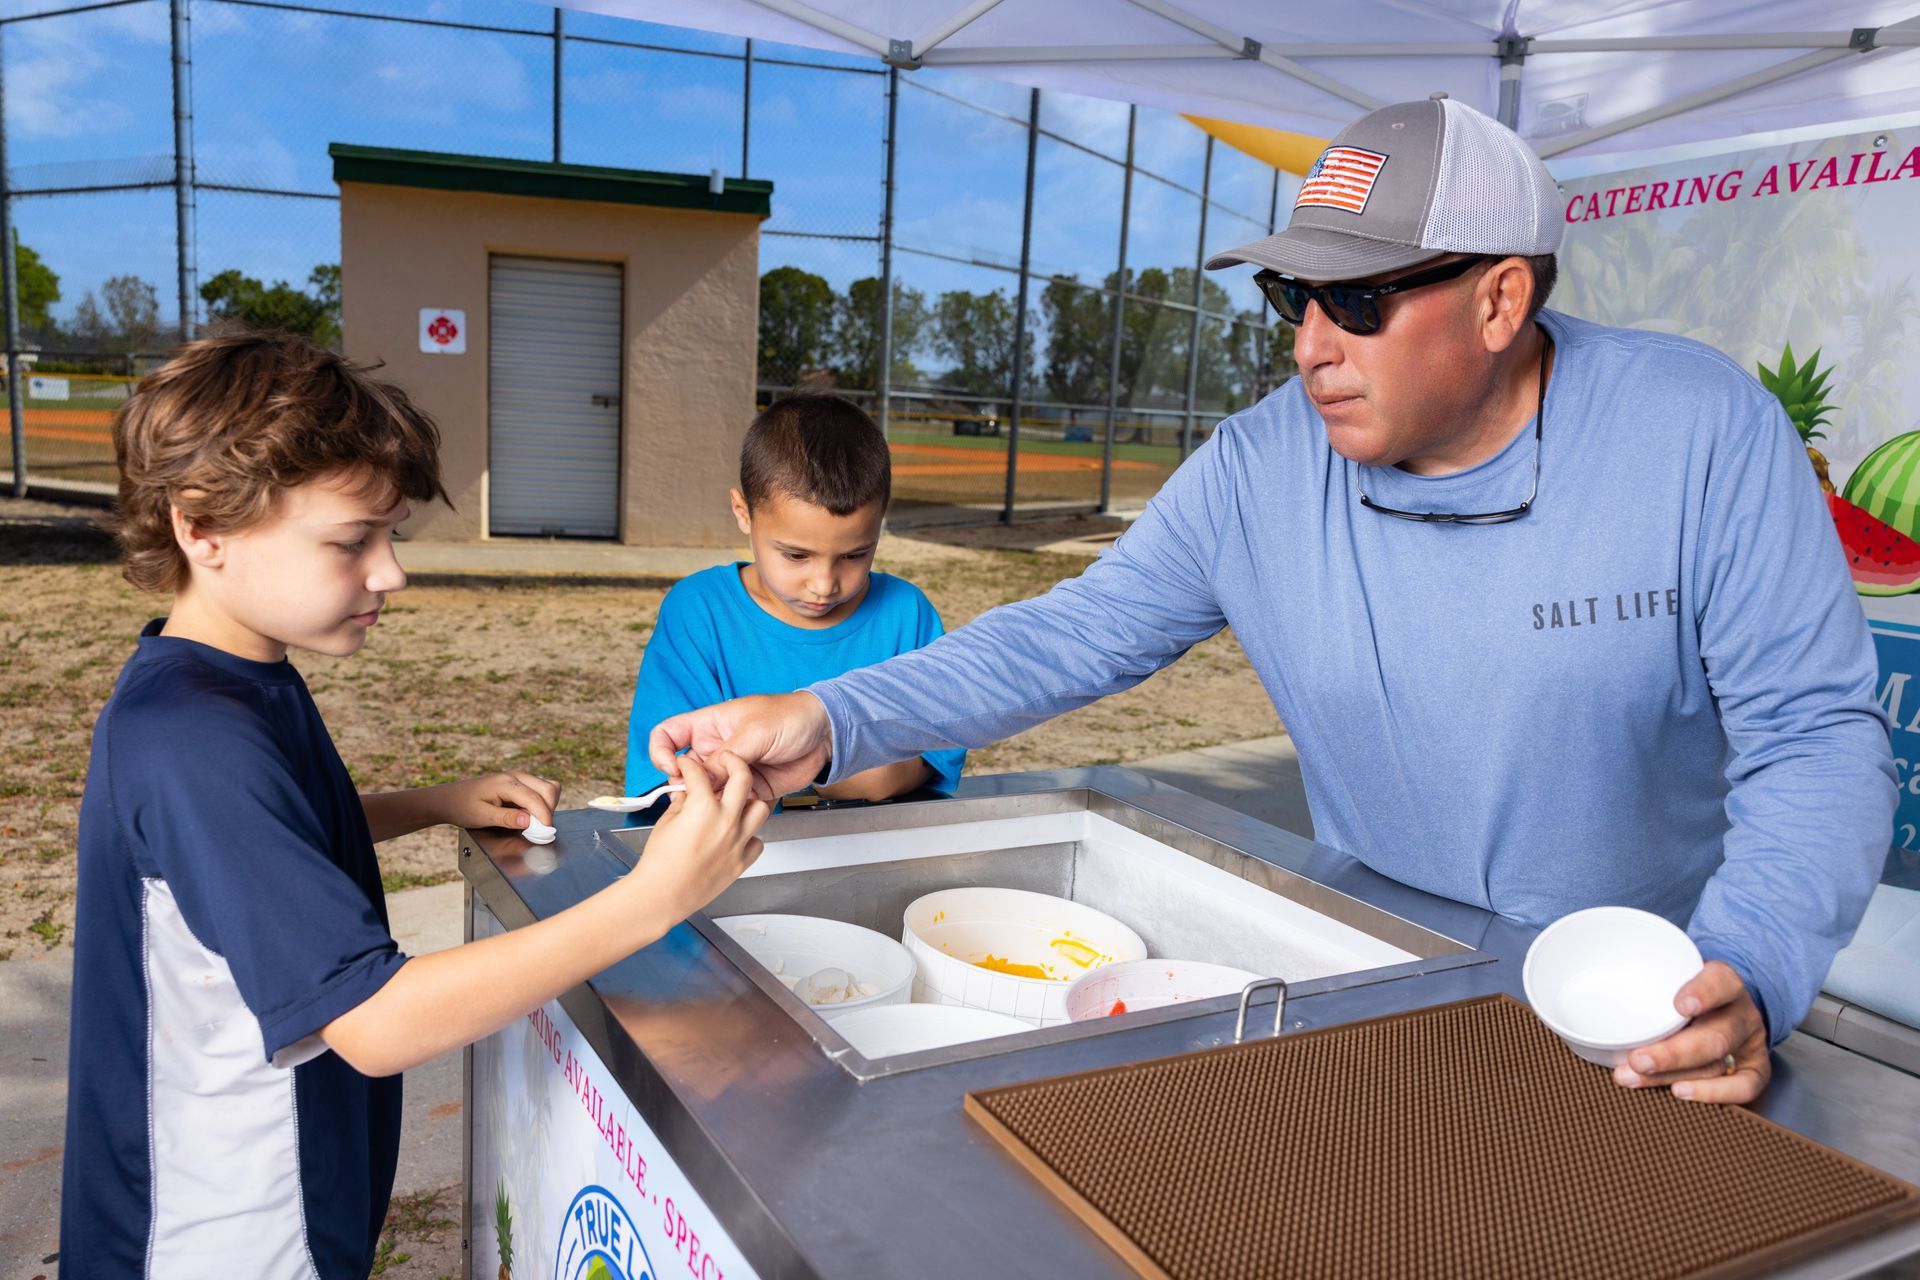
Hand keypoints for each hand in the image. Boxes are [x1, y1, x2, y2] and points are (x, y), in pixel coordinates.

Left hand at [436, 771, 560, 832]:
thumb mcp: (482, 816)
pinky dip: (542, 802)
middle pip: (548, 789)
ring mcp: (518, 777)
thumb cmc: (462, 807)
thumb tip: (529, 821)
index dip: (544, 816)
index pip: (535, 798)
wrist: (449, 799)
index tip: (545, 832)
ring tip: (535, 822)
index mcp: (506, 783)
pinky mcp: (519, 782)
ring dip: (547, 805)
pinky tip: (530, 814)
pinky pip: (540, 789)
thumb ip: (507, 818)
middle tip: (540, 828)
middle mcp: (515, 776)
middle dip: (549, 810)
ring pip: (547, 787)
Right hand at [624, 750, 768, 924]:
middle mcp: (726, 821)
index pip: (700, 772)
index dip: (690, 765)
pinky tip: (736, 835)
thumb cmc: (660, 863)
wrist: (662, 894)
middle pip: (743, 777)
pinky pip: (757, 841)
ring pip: (760, 808)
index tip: (688, 765)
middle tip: (727, 762)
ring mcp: (737, 841)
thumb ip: (680, 803)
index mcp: (703, 807)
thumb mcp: (666, 823)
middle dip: (734, 762)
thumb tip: (685, 793)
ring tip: (737, 802)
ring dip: (749, 801)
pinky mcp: (741, 861)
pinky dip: (749, 836)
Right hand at [650, 692, 831, 802]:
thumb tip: (704, 779)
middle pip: (685, 771)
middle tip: (698, 795)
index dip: (662, 752)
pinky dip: (731, 812)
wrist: (826, 735)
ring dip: (710, 803)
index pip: (669, 735)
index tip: (672, 768)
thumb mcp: (755, 732)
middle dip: (687, 786)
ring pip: (706, 793)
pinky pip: (731, 805)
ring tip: (722, 805)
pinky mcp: (749, 789)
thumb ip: (727, 757)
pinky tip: (739, 811)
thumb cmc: (792, 717)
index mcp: (710, 726)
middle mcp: (717, 750)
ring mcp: (732, 772)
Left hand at [1611, 960, 1770, 1103]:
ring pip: (1717, 1063)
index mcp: (1724, 982)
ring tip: (1636, 1078)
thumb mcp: (1674, 976)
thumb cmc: (1687, 991)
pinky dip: (1712, 1093)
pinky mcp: (1755, 1069)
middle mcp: (1741, 1013)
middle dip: (1673, 1053)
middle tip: (1638, 1060)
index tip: (1680, 1005)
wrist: (1727, 1006)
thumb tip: (1587, 1000)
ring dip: (1673, 1075)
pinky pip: (1743, 1087)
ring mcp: (1749, 1043)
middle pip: (1714, 1035)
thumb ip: (1648, 985)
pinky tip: (1679, 1092)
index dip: (1703, 993)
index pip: (1720, 981)